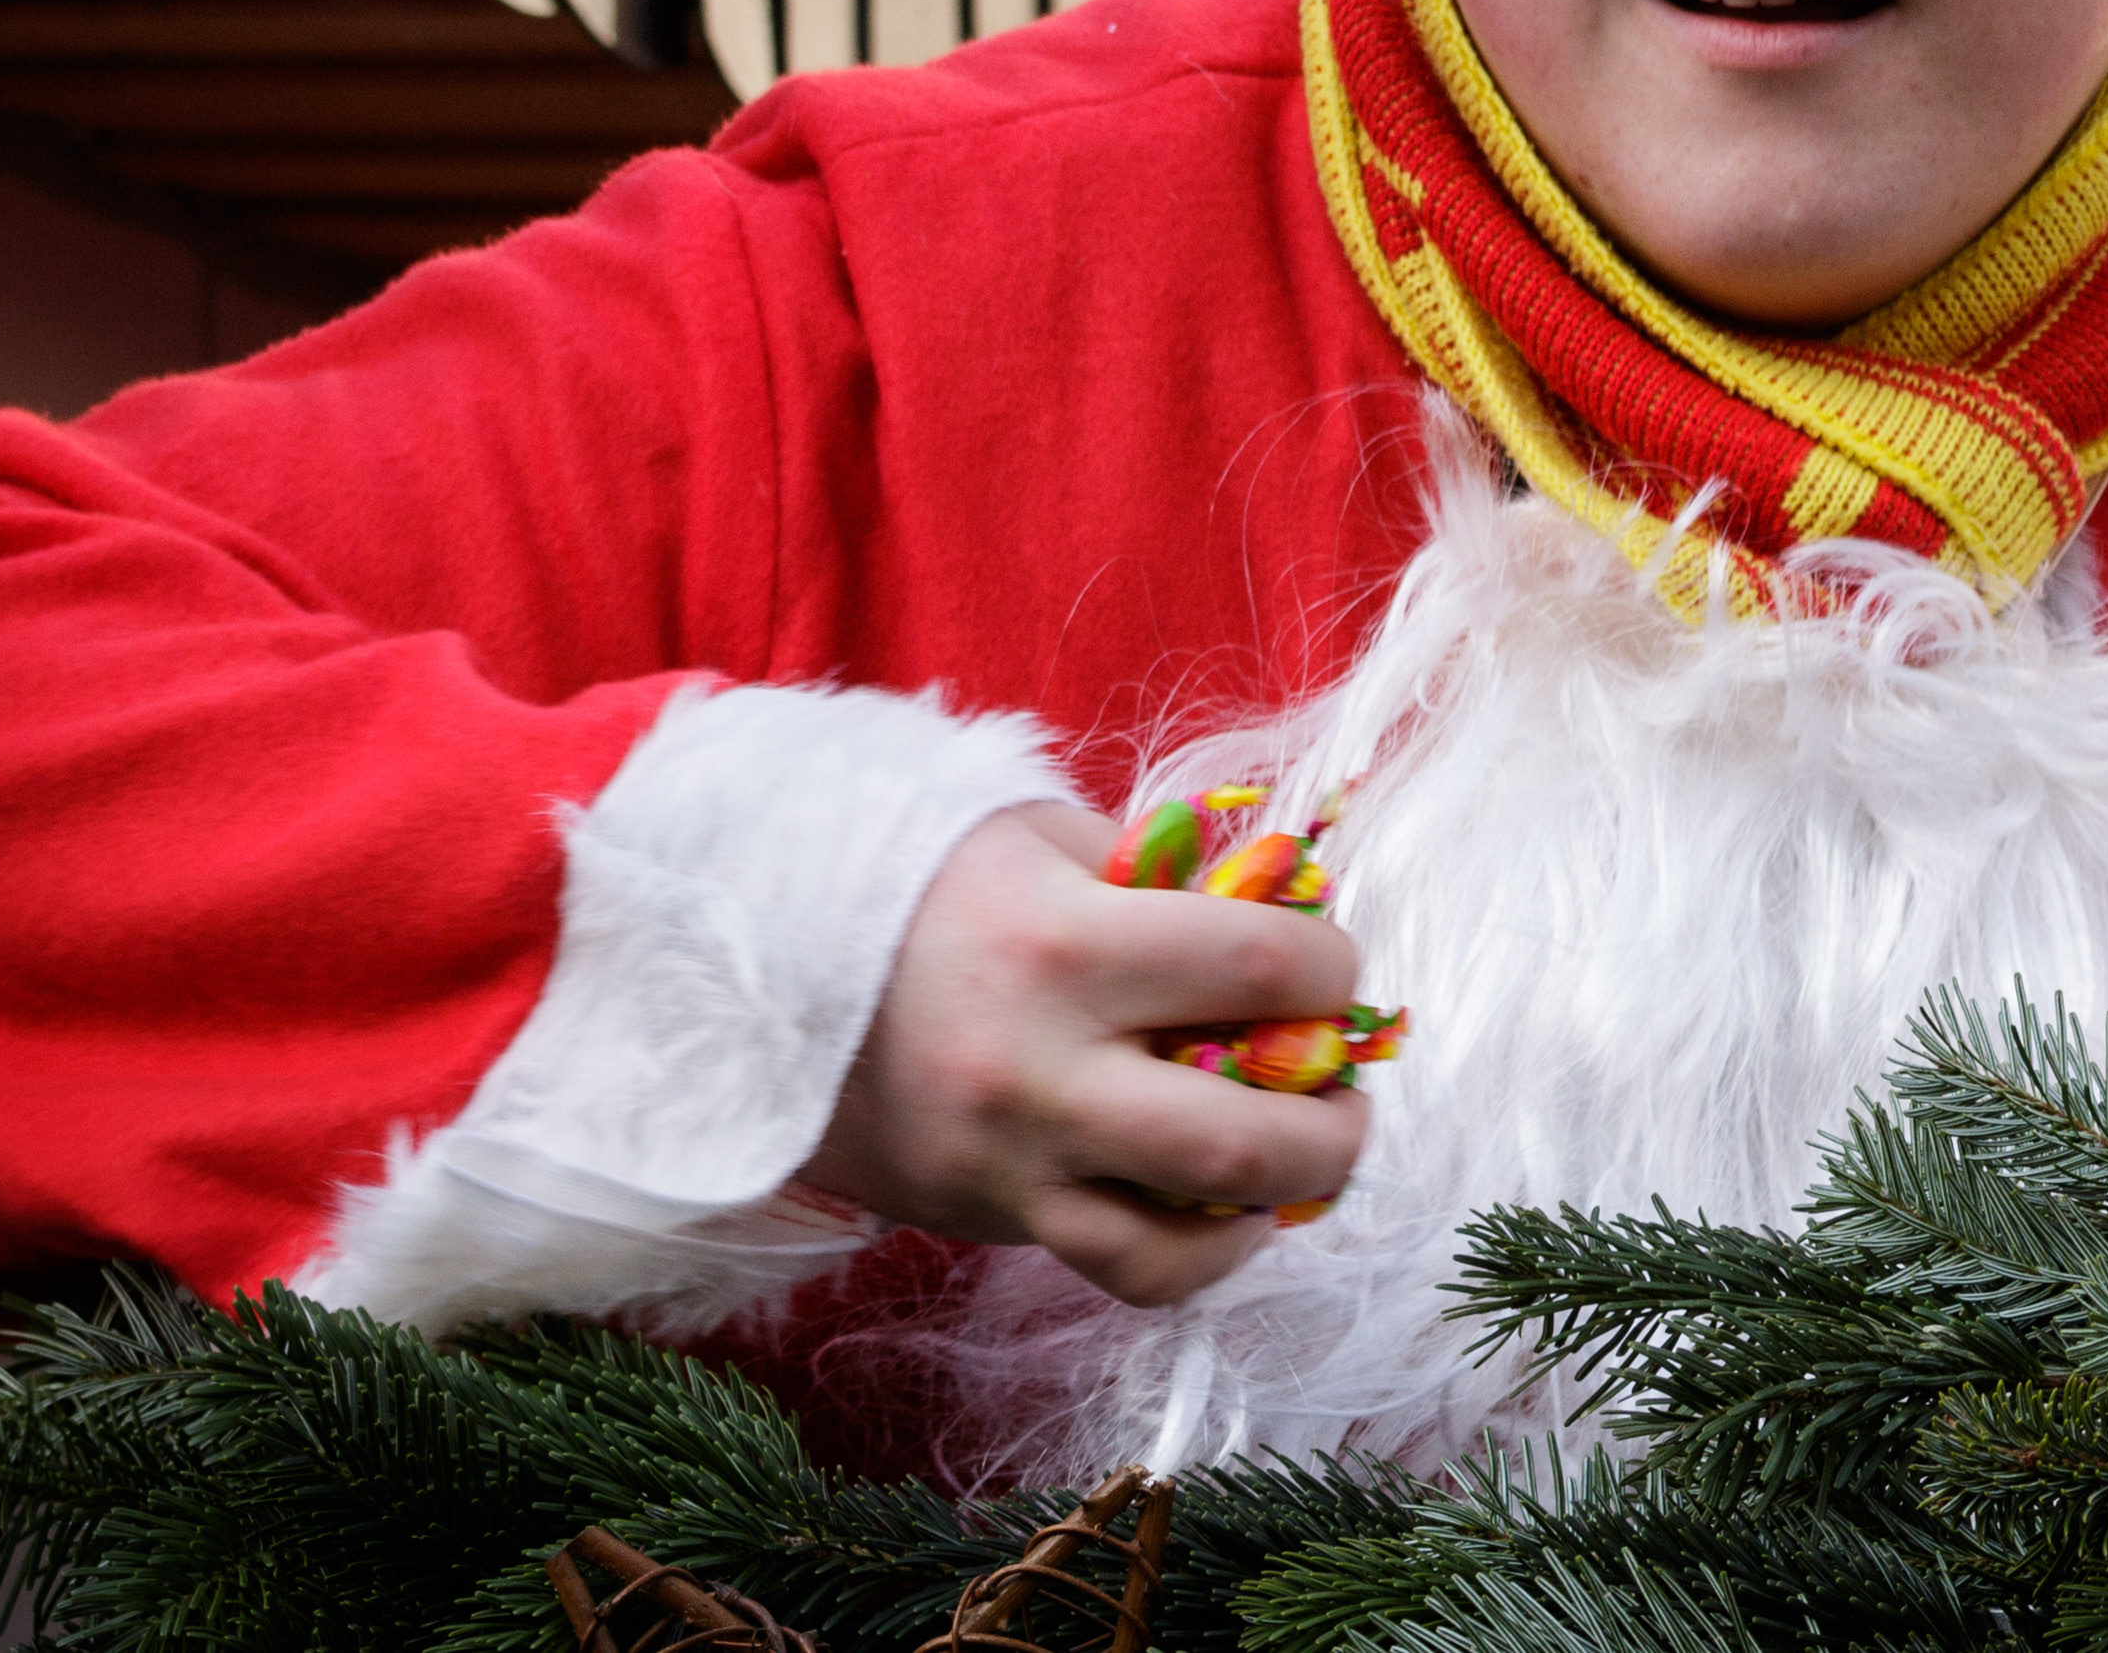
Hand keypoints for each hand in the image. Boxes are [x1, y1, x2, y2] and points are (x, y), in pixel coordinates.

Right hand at [803, 802, 1372, 1305]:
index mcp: (1063, 943)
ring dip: (1280, 1201)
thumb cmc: (929, 882)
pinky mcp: (988, 1217)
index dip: (1332, 969)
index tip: (1333, 966)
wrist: (760, 969)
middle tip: (1347, 1089)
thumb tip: (1287, 916)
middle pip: (1243, 1135)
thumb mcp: (1046, 838)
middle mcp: (1038, 1067)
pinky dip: (1198, 1253)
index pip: (1261, 969)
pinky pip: (1124, 1270)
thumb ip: (1164, 877)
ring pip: (1187, 1231)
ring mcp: (1009, 1159)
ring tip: (1303, 1159)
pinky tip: (1220, 1207)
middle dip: (1334, 1122)